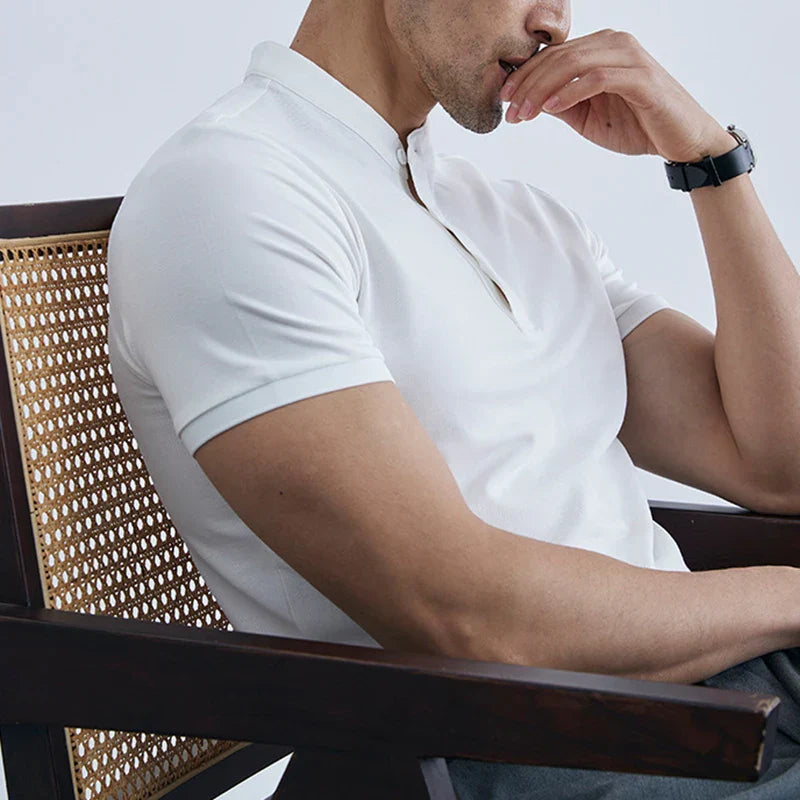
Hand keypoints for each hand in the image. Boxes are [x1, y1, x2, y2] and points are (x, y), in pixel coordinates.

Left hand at [500, 28, 733, 163]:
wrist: (680, 141)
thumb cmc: (635, 126)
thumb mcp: (586, 117)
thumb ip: (560, 104)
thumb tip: (529, 101)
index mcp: (600, 48)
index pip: (553, 55)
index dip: (524, 77)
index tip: (503, 101)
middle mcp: (614, 43)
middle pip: (558, 57)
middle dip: (527, 84)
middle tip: (508, 110)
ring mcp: (629, 57)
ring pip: (574, 63)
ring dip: (543, 89)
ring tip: (525, 113)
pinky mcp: (641, 77)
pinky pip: (598, 77)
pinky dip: (571, 92)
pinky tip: (551, 109)